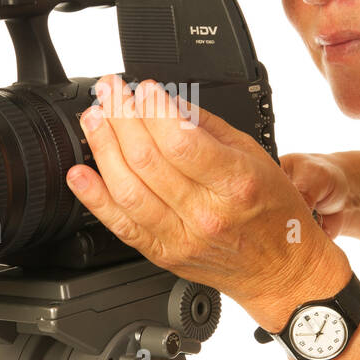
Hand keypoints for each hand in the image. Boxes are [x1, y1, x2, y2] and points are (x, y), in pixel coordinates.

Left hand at [65, 75, 351, 332]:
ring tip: (94, 119)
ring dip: (103, 148)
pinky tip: (79, 174)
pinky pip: (120, 225)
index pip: (182, 142)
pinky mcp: (162, 253)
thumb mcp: (255, 156)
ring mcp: (181, 237)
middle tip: (110, 91)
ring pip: (128, 189)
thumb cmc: (272, 211)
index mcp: (234, 184)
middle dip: (122, 116)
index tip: (145, 88)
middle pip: (148, 160)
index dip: (155, 110)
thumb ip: (209, 128)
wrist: (280, 270)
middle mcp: (206, 214)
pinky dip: (94, 198)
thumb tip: (168, 102)